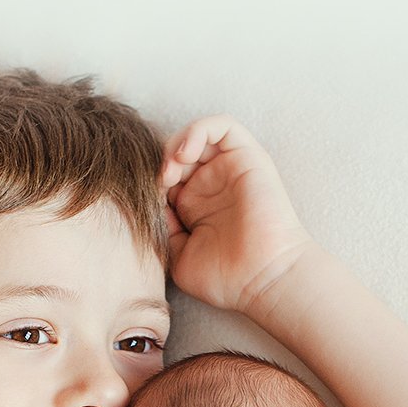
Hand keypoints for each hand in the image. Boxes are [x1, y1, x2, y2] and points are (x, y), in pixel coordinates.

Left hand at [159, 116, 314, 317]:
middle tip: (158, 184)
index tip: (145, 200)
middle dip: (160, 162)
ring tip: (171, 169)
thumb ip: (162, 227)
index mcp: (196, 205)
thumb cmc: (226, 278)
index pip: (165, 176)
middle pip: (177, 153)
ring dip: (176, 145)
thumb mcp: (177, 255)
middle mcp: (214, 185)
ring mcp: (231, 170)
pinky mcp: (249, 158)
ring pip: (197, 136)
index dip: (150, 180)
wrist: (262, 280)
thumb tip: (147, 202)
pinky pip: (222, 126)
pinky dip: (198, 131)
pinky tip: (185, 154)